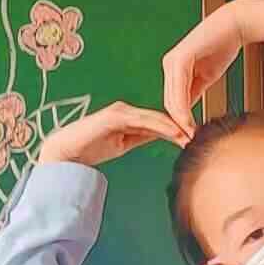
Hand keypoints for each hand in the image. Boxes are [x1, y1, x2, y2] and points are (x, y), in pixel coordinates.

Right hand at [39, 102, 187, 166]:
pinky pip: (143, 121)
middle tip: (199, 134)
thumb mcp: (122, 145)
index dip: (176, 128)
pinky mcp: (115, 116)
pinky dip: (161, 126)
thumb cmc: (88, 149)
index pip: (157, 121)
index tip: (193, 137)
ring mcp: (120, 111)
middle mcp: (124, 110)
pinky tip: (175, 131)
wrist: (64, 154)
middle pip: (159, 117)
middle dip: (180, 125)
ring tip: (192, 134)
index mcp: (127, 116)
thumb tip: (161, 137)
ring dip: (174, 125)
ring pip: (154, 117)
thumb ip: (140, 138)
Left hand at [162, 2, 243, 138]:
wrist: (234, 25)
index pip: (172, 101)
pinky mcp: (179, 59)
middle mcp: (169, 65)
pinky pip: (179, 90)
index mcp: (173, 69)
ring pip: (172, 99)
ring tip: (189, 137)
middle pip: (169, 103)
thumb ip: (194, 91)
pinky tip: (189, 122)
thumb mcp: (205, 76)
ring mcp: (172, 62)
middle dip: (177, 125)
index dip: (179, 121)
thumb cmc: (222, 47)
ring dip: (180, 121)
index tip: (187, 138)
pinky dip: (183, 109)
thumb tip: (187, 112)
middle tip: (187, 143)